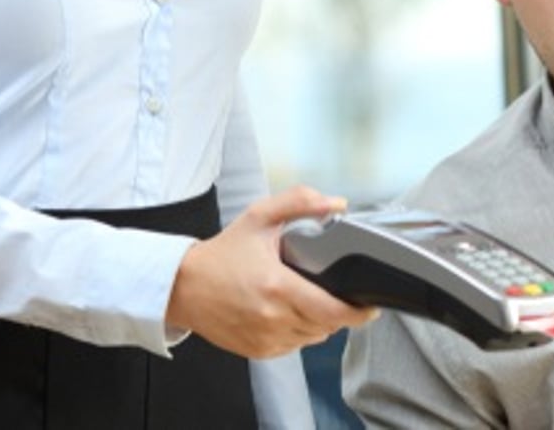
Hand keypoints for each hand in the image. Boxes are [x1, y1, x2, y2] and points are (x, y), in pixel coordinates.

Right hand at [165, 186, 378, 357]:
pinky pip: (294, 346)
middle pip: (327, 325)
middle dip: (338, 311)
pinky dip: (299, 332)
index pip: (333, 311)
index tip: (370, 305)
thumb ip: (300, 202)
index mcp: (277, 288)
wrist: (183, 286)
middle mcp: (272, 318)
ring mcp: (265, 339)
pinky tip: (289, 312)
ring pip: (313, 338)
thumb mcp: (260, 217)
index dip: (358, 312)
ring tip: (308, 298)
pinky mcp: (258, 351)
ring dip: (319, 322)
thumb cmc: (221, 254)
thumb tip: (337, 204)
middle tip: (335, 291)